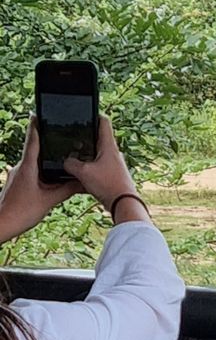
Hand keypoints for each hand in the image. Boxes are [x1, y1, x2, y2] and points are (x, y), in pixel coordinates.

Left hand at [0, 119, 82, 243]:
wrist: (2, 225)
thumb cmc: (21, 212)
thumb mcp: (49, 200)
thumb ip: (67, 189)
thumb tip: (83, 182)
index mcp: (27, 168)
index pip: (32, 142)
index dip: (36, 127)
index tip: (38, 114)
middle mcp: (20, 169)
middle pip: (34, 152)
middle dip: (46, 145)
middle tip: (58, 137)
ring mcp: (17, 176)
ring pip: (34, 165)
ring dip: (46, 163)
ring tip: (60, 162)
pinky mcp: (17, 185)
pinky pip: (32, 175)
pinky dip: (42, 175)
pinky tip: (50, 182)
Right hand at [63, 116, 136, 209]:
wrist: (124, 205)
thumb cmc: (108, 185)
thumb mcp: (83, 172)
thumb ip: (70, 163)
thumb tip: (66, 162)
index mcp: (109, 146)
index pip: (103, 122)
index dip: (94, 115)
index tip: (85, 112)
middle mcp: (114, 153)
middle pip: (98, 139)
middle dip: (85, 137)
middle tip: (71, 137)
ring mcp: (114, 165)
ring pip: (97, 154)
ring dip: (86, 155)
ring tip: (72, 156)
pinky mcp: (113, 176)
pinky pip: (98, 167)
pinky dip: (89, 167)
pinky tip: (80, 173)